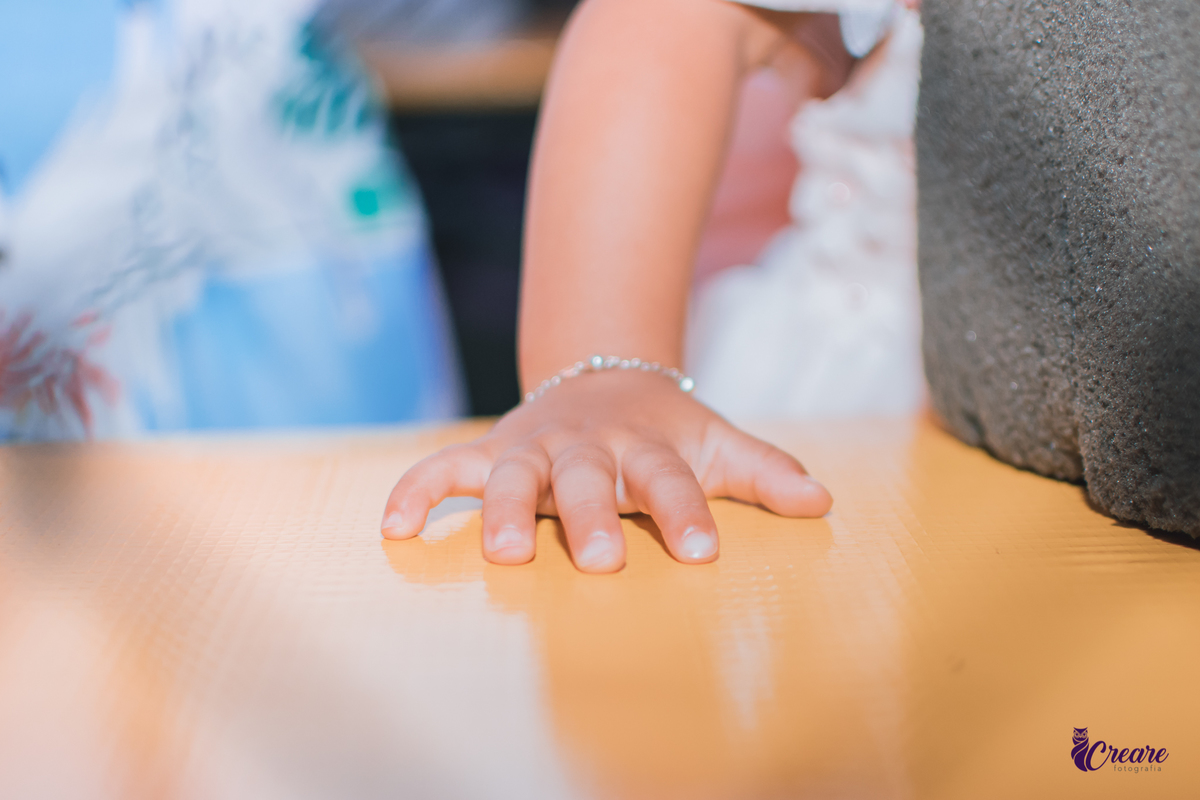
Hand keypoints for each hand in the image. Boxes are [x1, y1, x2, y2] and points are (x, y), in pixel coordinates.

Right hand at [381, 369, 832, 572]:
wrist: (603, 374)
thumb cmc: (664, 429)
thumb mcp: (714, 442)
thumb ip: (762, 471)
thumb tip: (822, 500)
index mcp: (645, 445)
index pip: (669, 477)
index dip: (685, 511)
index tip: (703, 553)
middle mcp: (586, 447)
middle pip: (587, 479)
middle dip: (590, 518)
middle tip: (600, 562)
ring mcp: (534, 447)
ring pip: (513, 474)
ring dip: (503, 510)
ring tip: (501, 554)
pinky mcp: (492, 449)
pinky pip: (446, 468)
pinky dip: (420, 492)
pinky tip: (395, 529)